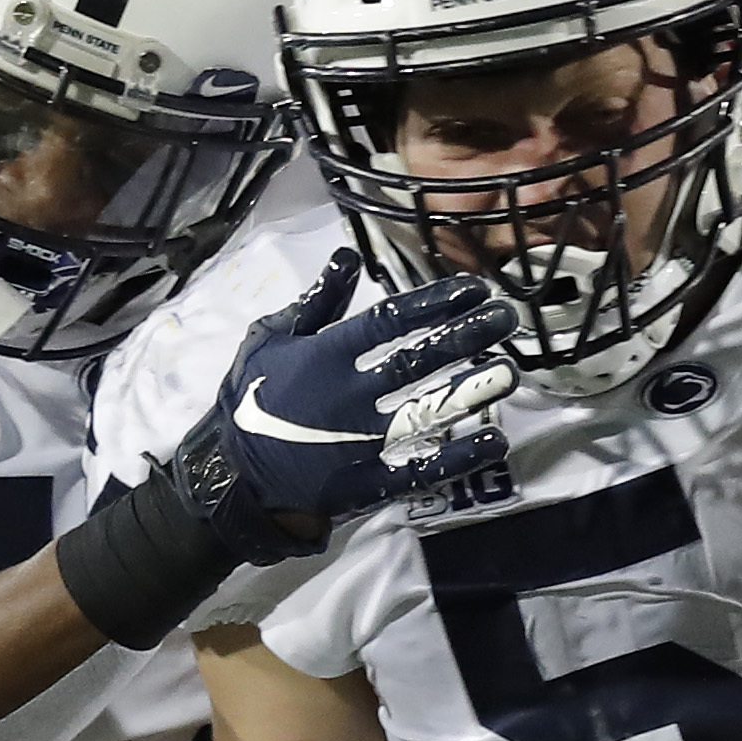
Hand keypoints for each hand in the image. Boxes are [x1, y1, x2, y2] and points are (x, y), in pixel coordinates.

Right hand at [178, 252, 514, 542]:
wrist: (231, 474)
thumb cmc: (250, 398)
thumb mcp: (270, 339)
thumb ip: (314, 302)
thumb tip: (348, 258)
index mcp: (326, 355)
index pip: (390, 321)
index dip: (434, 303)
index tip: (474, 289)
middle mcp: (350, 395)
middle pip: (418, 360)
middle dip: (466, 336)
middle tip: (507, 319)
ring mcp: (361, 442)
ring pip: (426, 412)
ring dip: (471, 392)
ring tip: (510, 372)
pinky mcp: (367, 482)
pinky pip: (418, 469)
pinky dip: (457, 457)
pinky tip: (494, 442)